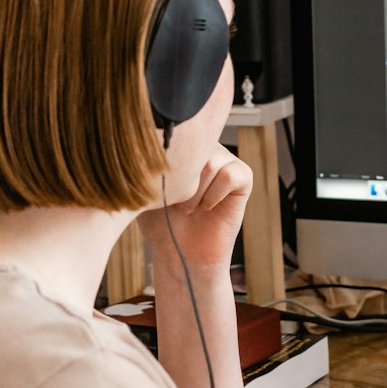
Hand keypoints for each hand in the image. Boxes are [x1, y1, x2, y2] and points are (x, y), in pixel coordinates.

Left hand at [137, 143, 251, 273]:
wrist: (180, 252)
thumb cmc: (160, 220)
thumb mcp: (143, 187)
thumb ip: (145, 161)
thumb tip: (143, 141)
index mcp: (181, 144)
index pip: (176, 134)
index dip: (165, 161)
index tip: (158, 186)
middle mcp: (205, 146)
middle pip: (194, 147)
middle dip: (180, 179)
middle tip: (173, 201)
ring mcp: (225, 159)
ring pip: (211, 162)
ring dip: (196, 191)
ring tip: (188, 208)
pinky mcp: (243, 176)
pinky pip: (230, 175)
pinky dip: (214, 194)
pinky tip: (206, 207)